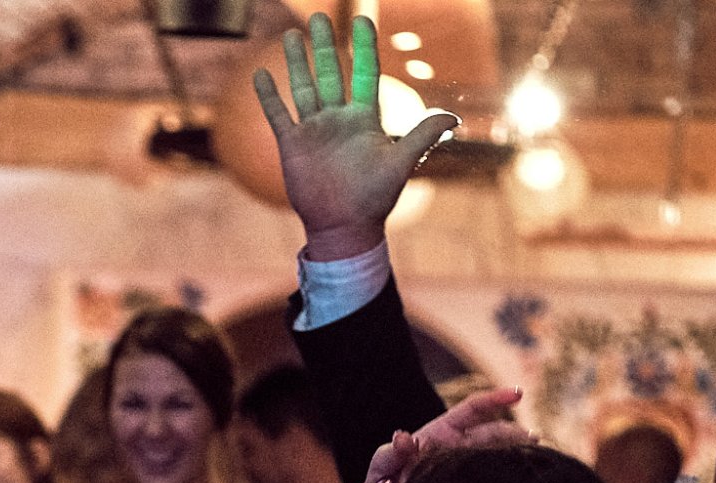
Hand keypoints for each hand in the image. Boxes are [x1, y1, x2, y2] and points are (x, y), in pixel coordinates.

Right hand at [254, 13, 460, 260]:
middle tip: (318, 17)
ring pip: (303, 87)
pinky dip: (269, 96)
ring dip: (296, 62)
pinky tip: (261, 75)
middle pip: (330, 73)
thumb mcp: (400, 163)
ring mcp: (314, 130)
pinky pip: (278, 114)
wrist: (344, 227)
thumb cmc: (374, 198)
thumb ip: (422, 135)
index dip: (364, 47)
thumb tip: (454, 117)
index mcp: (364, 118)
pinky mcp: (293, 145)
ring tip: (290, 35)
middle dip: (324, 45)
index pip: (365, 73)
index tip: (362, 20)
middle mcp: (338, 119)